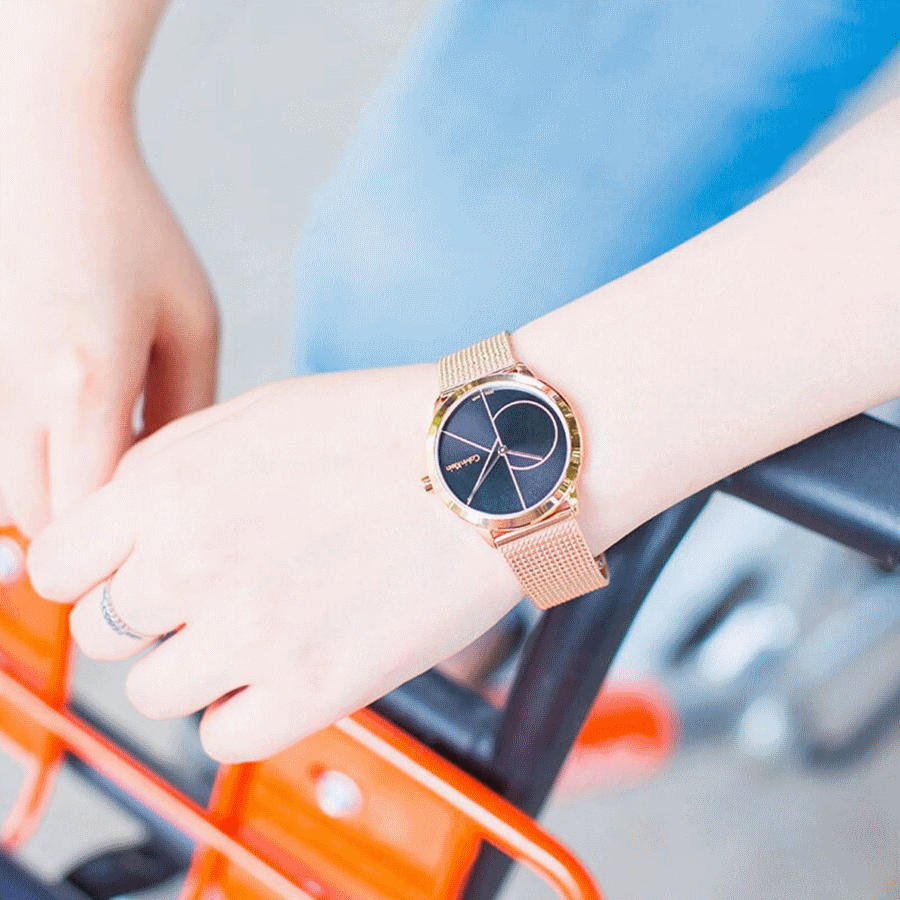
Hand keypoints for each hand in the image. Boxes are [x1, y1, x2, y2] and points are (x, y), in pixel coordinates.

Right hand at [0, 114, 217, 535]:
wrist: (41, 146)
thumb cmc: (131, 229)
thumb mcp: (189, 320)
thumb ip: (187, 406)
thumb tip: (177, 475)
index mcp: (88, 381)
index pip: (88, 512)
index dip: (118, 545)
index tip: (151, 545)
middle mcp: (21, 390)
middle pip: (34, 514)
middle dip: (83, 531)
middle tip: (135, 518)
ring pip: (5, 484)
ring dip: (53, 495)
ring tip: (111, 468)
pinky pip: (0, 443)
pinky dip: (34, 459)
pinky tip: (80, 432)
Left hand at [27, 365, 521, 761]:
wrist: (491, 462)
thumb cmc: (385, 430)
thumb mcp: (251, 416)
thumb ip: (163, 473)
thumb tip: (114, 530)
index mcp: (169, 487)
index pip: (58, 568)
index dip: (90, 574)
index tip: (122, 577)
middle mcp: (194, 563)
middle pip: (104, 634)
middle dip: (148, 616)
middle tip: (210, 594)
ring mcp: (252, 633)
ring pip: (155, 694)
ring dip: (198, 665)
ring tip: (261, 624)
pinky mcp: (313, 690)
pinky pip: (224, 735)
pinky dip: (246, 708)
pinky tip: (288, 661)